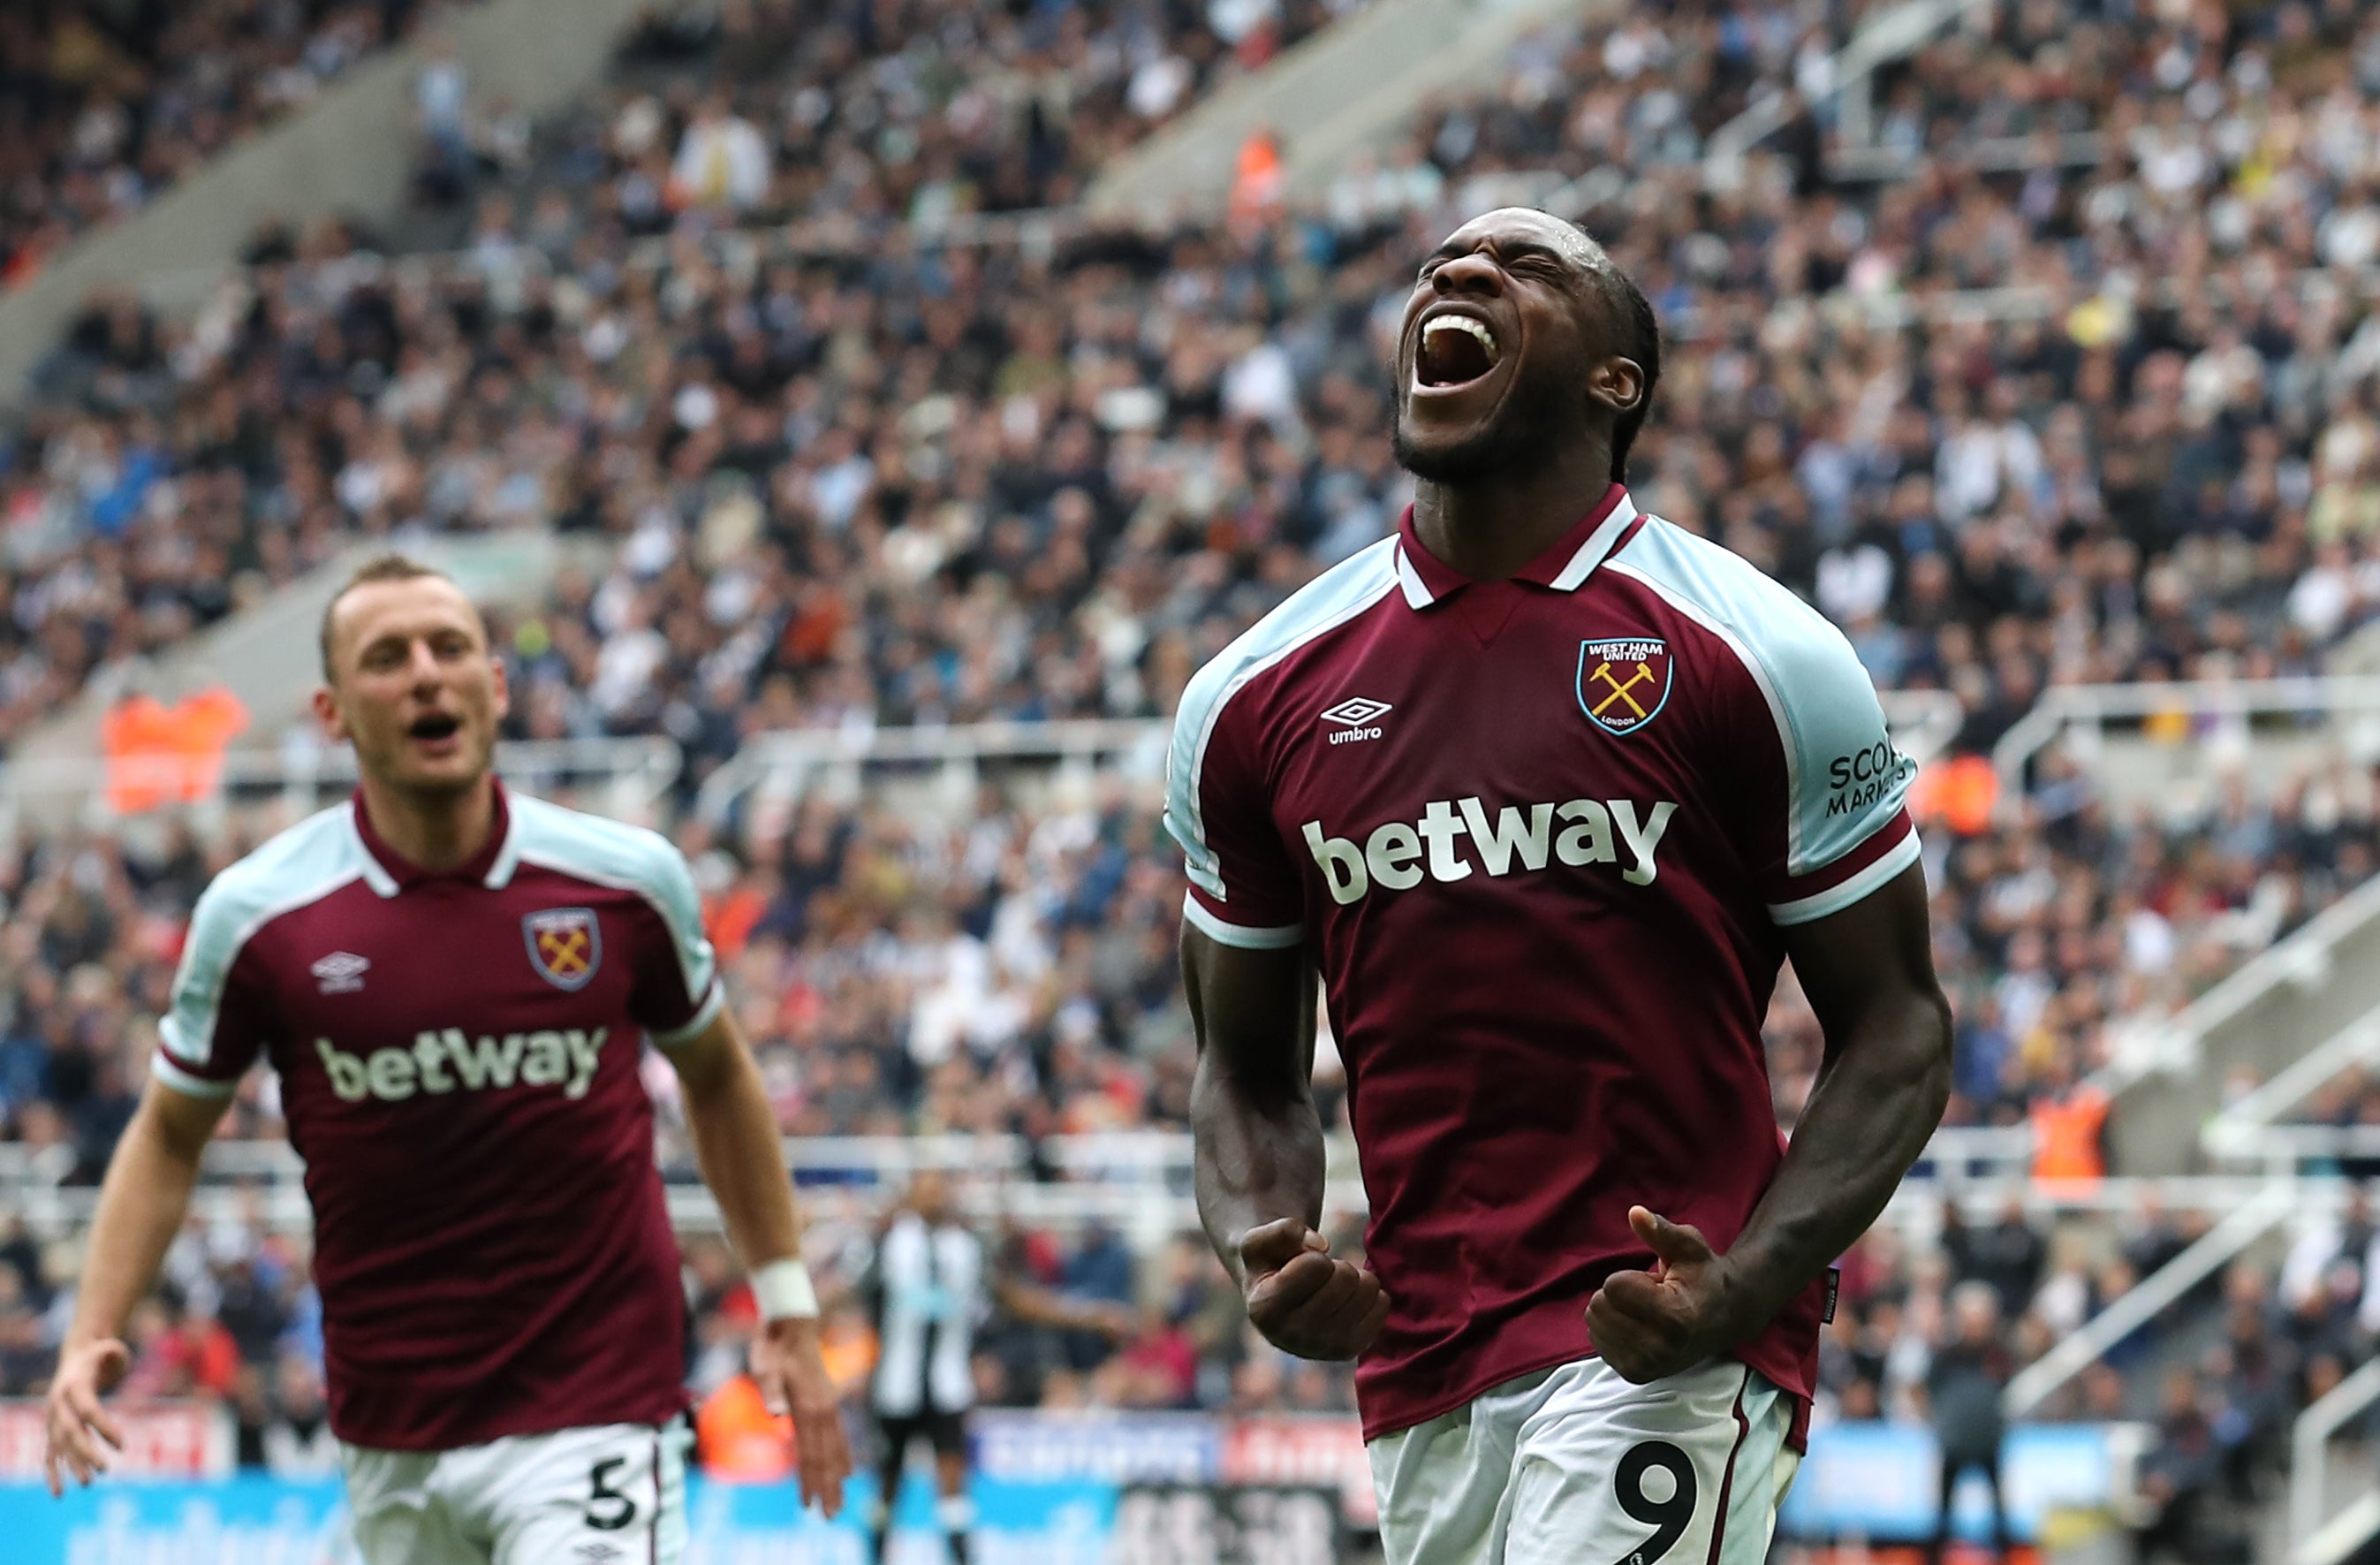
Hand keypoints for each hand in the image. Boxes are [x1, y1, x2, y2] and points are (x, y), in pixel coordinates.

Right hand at [43, 1338, 129, 1496]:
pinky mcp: (52, 1429)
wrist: (76, 1357)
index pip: (89, 1411)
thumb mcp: (109, 1347)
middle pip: (71, 1432)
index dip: (105, 1428)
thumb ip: (114, 1352)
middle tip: (105, 1470)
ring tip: (87, 1484)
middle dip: (86, 1452)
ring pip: (60, 1446)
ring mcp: (52, 1418)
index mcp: (73, 1385)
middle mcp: (58, 1404)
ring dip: (72, 1465)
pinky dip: (53, 1473)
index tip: (124, 1446)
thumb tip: (117, 1358)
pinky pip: (50, 1454)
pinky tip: (58, 1494)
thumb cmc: (99, 1355)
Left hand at [752, 1318, 851, 1517]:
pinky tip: (847, 1469)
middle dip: (829, 1488)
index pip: (810, 1453)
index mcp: (810, 1407)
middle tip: (831, 1516)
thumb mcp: (764, 1365)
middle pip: (828, 1457)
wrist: (793, 1323)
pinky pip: (839, 1436)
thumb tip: (776, 1413)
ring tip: (840, 1502)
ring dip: (838, 1477)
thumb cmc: (774, 1346)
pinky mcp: (828, 1402)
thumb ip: (770, 1389)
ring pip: (836, 1449)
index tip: (810, 1506)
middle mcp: (825, 1410)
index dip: (810, 1481)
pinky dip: (844, 1456)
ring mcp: (829, 1406)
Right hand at [1238, 1218, 1388, 1361]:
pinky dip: (1370, 1294)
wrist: (1278, 1305)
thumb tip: (1322, 1245)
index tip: (1297, 1267)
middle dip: (1335, 1266)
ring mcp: (1324, 1348)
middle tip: (1318, 1278)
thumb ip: (1282, 1230)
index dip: (1311, 1255)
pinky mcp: (1349, 1350)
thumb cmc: (1270, 1266)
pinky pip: (1382, 1305)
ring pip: (1368, 1288)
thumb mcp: (1259, 1240)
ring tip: (1332, 1287)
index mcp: (1265, 1310)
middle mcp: (1293, 1337)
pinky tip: (1347, 1301)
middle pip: (1346, 1277)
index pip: (1317, 1265)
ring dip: (1354, 1278)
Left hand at [1586, 1207, 1747, 1383]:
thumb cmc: (1703, 1277)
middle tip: (1654, 1298)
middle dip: (1620, 1293)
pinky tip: (1641, 1327)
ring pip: (1593, 1323)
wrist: (1724, 1319)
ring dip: (1616, 1311)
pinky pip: (1596, 1339)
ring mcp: (1645, 1367)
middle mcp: (1659, 1350)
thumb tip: (1634, 1212)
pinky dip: (1612, 1328)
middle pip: (1599, 1305)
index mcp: (1674, 1319)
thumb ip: (1660, 1231)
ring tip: (1649, 1313)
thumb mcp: (1688, 1246)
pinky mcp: (1634, 1375)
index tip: (1659, 1283)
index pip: (1613, 1286)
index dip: (1631, 1276)